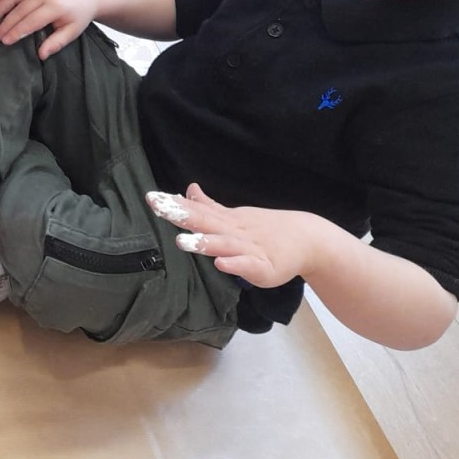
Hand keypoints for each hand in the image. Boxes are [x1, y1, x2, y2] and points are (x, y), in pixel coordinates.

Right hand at [0, 0, 97, 51]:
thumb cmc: (77, 17)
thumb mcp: (71, 32)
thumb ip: (56, 43)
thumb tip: (41, 55)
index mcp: (56, 6)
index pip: (30, 21)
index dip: (15, 32)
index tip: (4, 41)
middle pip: (19, 8)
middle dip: (5, 23)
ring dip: (0, 6)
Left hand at [146, 183, 323, 288]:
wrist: (308, 239)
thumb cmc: (265, 230)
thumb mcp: (234, 217)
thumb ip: (209, 207)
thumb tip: (188, 190)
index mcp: (225, 221)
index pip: (197, 211)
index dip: (175, 205)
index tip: (151, 197)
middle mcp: (234, 232)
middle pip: (206, 222)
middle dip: (182, 216)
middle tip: (158, 208)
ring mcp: (249, 250)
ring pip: (224, 244)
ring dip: (204, 242)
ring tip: (182, 242)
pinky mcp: (265, 268)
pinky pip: (249, 267)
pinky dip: (236, 266)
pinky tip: (221, 264)